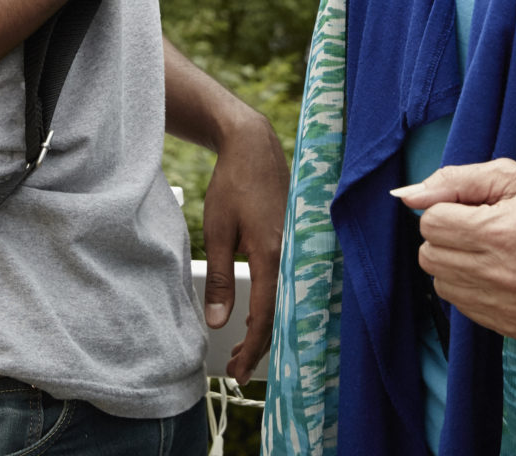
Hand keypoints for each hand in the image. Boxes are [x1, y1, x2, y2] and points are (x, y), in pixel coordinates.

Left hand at [201, 110, 288, 383]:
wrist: (254, 146)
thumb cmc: (234, 183)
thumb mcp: (217, 230)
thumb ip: (220, 277)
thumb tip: (218, 321)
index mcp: (271, 255)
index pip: (265, 316)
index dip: (251, 347)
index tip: (236, 370)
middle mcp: (292, 256)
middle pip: (280, 316)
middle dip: (260, 346)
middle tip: (238, 369)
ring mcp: (298, 249)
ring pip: (287, 302)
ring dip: (268, 327)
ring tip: (245, 349)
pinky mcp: (297, 242)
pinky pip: (290, 284)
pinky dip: (276, 305)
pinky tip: (260, 315)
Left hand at [393, 159, 515, 342]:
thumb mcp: (511, 177)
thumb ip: (454, 181)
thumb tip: (406, 196)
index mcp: (500, 233)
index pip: (430, 223)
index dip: (446, 209)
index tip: (472, 208)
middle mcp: (502, 275)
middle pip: (429, 256)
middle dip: (446, 237)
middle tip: (479, 228)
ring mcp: (509, 307)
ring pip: (442, 284)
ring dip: (456, 264)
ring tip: (490, 251)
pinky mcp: (514, 327)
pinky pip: (464, 308)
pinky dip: (472, 288)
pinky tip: (500, 274)